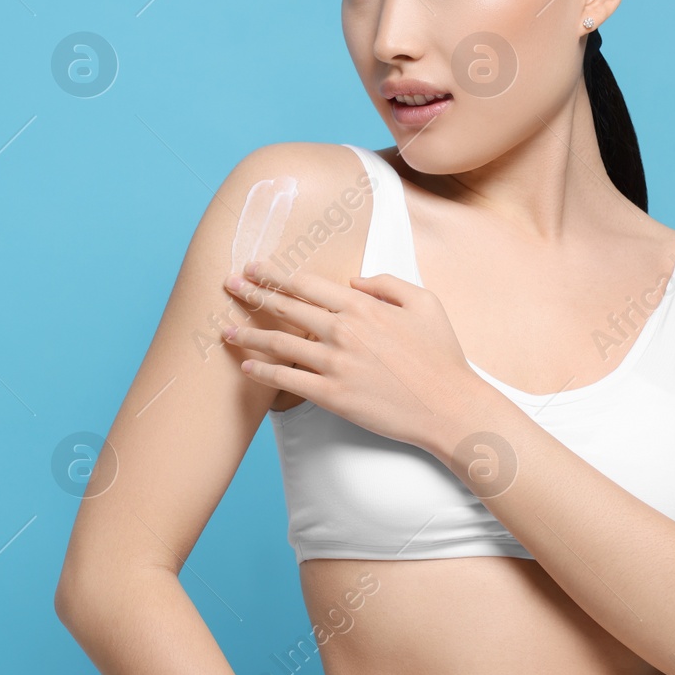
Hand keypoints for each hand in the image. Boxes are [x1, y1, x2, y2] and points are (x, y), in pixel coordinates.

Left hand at [221, 259, 480, 453]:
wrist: (449, 406)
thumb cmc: (441, 356)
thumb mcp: (425, 303)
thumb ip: (387, 284)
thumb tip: (354, 281)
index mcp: (361, 306)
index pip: (306, 284)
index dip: (276, 275)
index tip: (255, 267)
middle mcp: (342, 331)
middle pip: (286, 307)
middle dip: (252, 294)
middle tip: (228, 285)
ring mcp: (335, 364)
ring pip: (280, 344)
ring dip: (249, 335)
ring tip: (225, 330)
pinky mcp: (332, 396)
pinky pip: (288, 381)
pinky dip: (263, 373)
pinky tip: (246, 367)